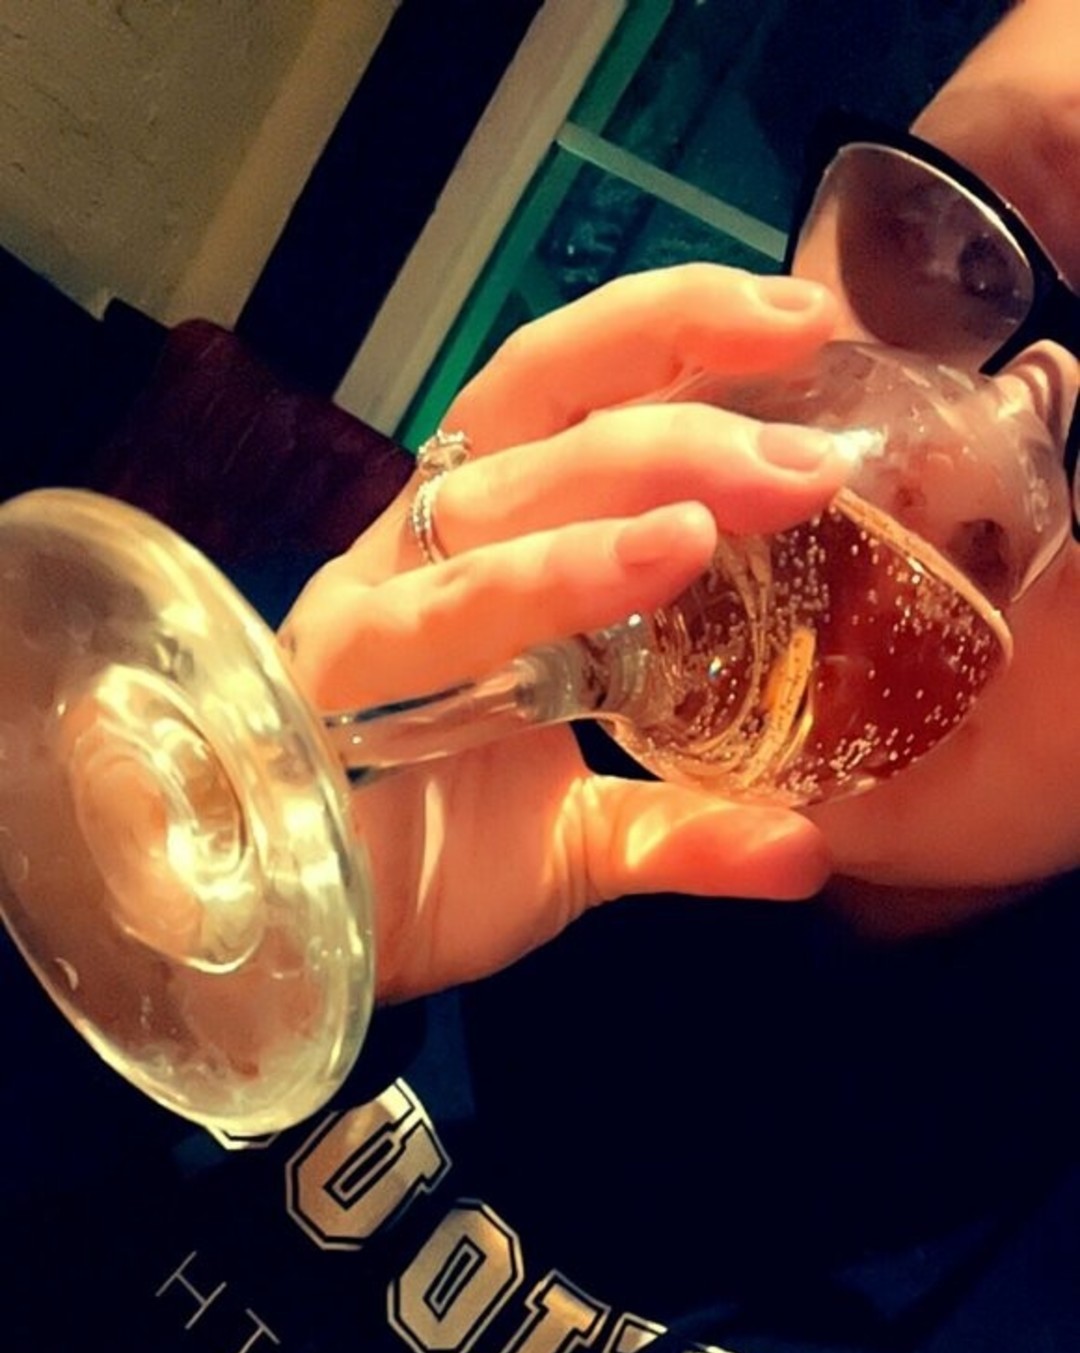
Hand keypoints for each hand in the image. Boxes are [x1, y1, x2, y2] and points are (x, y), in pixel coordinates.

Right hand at [283, 267, 853, 1000]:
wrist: (302, 950)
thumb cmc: (427, 867)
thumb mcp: (584, 845)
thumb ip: (688, 829)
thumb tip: (809, 850)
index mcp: (480, 550)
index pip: (571, 398)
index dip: (674, 336)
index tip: (806, 319)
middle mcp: (419, 554)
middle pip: (535, 411)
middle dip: (683, 401)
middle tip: (820, 450)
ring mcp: (369, 609)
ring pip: (495, 501)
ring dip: (636, 478)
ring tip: (763, 492)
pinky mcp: (331, 683)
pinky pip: (433, 616)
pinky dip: (548, 581)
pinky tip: (656, 562)